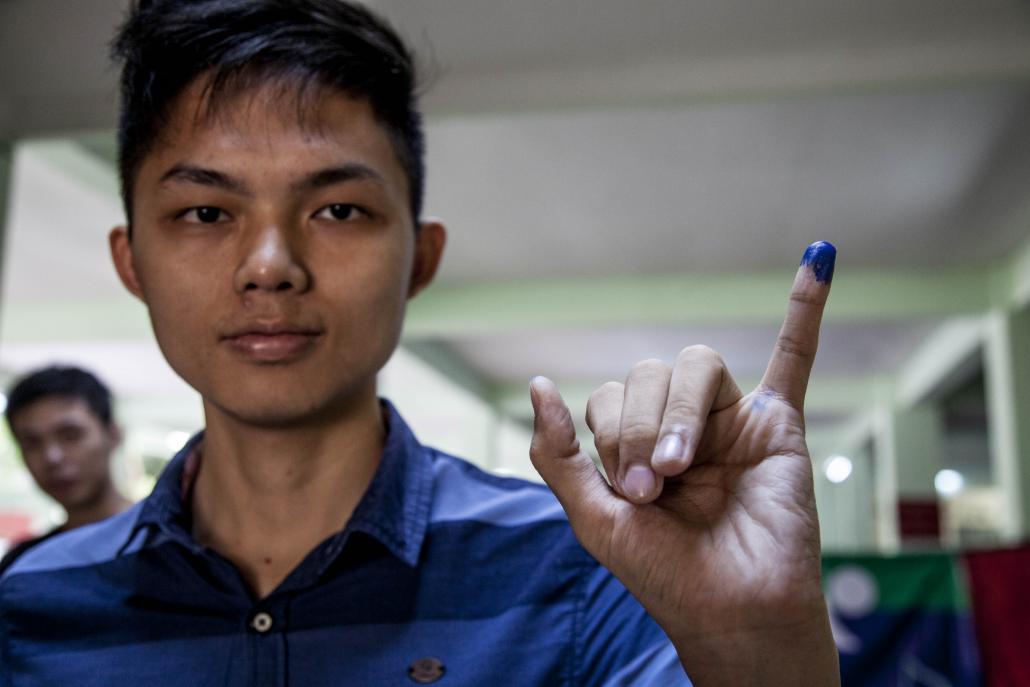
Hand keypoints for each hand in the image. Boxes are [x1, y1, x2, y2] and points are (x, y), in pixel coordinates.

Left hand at [529, 242, 839, 685]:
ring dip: (681, 412)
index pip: (610, 396)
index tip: (630, 492)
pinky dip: (805, 309)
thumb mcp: (591, 517)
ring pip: (697, 365)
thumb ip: (558, 452)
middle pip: (650, 374)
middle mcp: (679, 426)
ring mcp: (729, 421)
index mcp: (634, 444)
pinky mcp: (778, 426)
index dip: (611, 430)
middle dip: (641, 426)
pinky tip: (819, 259)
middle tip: (653, 484)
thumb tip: (538, 383)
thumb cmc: (665, 573)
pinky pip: (794, 359)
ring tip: (684, 466)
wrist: (735, 612)